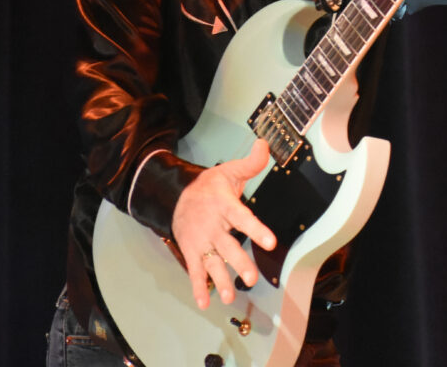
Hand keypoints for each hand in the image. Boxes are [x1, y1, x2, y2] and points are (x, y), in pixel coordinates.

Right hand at [171, 138, 276, 308]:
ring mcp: (201, 241)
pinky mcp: (191, 251)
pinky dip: (198, 287)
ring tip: (231, 295)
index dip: (257, 230)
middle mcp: (213, 226)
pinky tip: (204, 302)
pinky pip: (195, 271)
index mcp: (224, 205)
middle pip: (227, 246)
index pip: (243, 218)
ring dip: (221, 279)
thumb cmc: (209, 186)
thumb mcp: (230, 171)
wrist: (176, 195)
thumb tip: (265, 144)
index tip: (271, 242)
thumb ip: (251, 162)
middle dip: (239, 263)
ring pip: (212, 262)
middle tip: (252, 278)